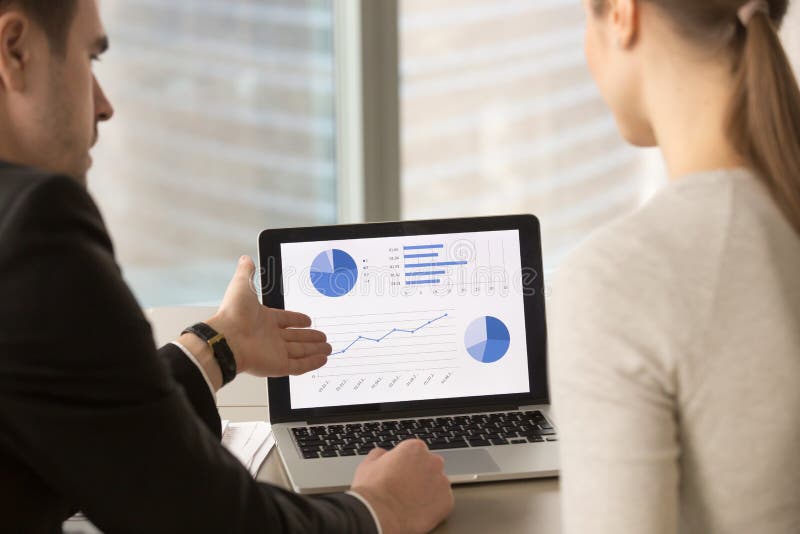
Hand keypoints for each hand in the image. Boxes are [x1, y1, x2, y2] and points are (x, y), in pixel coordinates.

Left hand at [207, 256, 331, 376]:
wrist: (227, 339)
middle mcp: (270, 337)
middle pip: (296, 338)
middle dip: (310, 337)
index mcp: (264, 320)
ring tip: (328, 348)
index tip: (308, 320)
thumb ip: (247, 273)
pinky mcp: (278, 366)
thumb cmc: (232, 314)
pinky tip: (322, 360)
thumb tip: (245, 259)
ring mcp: (274, 352)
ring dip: (315, 350)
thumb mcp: (241, 286)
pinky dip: (312, 363)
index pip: (286, 320)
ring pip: (300, 351)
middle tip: (322, 337)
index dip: (297, 320)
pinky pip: (299, 366)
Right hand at [351, 440, 453, 533]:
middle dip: (421, 474)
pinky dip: (434, 506)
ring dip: (428, 490)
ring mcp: (442, 482)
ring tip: (411, 501)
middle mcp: (433, 461)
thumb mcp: (369, 463)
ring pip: (438, 484)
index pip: (417, 452)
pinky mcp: (447, 502)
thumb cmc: (373, 490)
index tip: (401, 473)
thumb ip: (381, 454)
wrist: (379, 515)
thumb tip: (383, 455)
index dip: (407, 464)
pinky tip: (419, 510)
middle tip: (406, 487)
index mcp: (415, 448)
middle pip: (430, 465)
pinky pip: (443, 501)